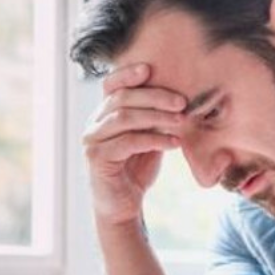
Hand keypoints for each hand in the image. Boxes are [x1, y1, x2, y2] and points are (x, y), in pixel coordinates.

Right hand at [82, 63, 186, 224]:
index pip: (110, 85)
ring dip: (157, 117)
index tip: (150, 69)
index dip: (127, 74)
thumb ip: (154, 119)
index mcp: (104, 115)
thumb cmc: (136, 170)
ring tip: (182, 121)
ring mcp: (92, 141)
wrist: (123, 206)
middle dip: (154, 97)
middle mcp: (94, 124)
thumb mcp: (148, 139)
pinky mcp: (97, 158)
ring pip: (125, 118)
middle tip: (181, 101)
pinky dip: (154, 139)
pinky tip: (174, 143)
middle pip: (121, 99)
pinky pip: (128, 141)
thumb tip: (179, 99)